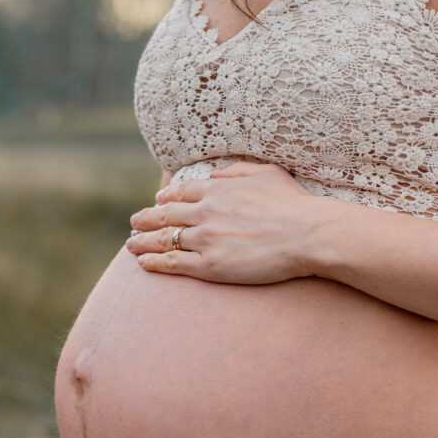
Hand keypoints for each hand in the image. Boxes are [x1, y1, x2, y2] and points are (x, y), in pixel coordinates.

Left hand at [125, 161, 318, 283]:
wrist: (307, 233)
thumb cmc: (294, 203)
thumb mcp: (266, 173)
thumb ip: (236, 172)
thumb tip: (213, 176)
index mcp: (217, 190)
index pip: (181, 192)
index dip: (166, 197)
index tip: (157, 200)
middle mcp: (205, 212)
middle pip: (165, 215)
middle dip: (146, 219)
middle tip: (134, 223)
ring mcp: (206, 240)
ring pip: (165, 239)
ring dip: (143, 241)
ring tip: (130, 244)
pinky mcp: (211, 266)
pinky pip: (174, 263)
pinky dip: (155, 262)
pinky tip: (142, 262)